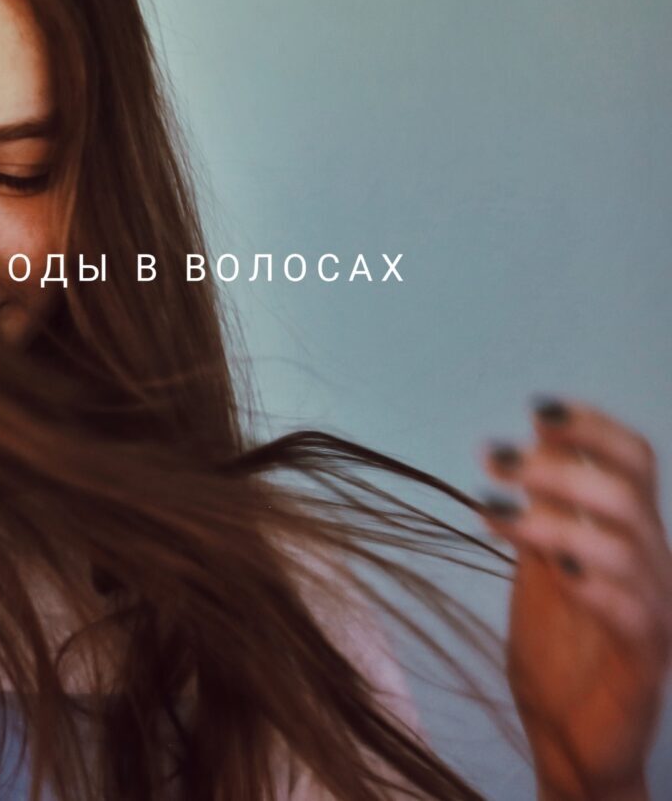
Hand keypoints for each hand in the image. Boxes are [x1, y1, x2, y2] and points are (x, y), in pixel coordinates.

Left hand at [479, 398, 670, 800]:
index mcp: (628, 538)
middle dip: (559, 466)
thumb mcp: (538, 568)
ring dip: (555, 517)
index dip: (593, 428)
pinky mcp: (646, 661)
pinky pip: (636, 613)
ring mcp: (654, 612)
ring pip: (628, 545)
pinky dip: (595, 584)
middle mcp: (652, 567)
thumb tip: (523, 444)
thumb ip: (538, 513)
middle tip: (495, 460)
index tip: (537, 410)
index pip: (633, 462)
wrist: (567, 737)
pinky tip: (554, 569)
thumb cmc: (559, 650)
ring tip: (495, 511)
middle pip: (628, 491)